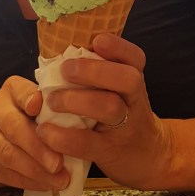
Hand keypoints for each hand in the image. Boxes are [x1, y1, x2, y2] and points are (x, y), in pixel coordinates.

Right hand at [0, 76, 69, 191]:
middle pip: (14, 126)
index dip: (30, 99)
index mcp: (11, 88)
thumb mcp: (46, 111)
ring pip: (7, 153)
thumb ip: (56, 113)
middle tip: (59, 164)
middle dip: (38, 148)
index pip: (21, 91)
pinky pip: (2, 173)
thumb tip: (80, 125)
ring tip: (58, 180)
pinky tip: (44, 185)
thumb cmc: (34, 123)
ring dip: (34, 170)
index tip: (40, 109)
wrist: (3, 143)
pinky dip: (26, 181)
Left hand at [36, 33, 174, 188]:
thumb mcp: (120, 90)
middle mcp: (134, 99)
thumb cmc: (122, 113)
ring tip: (52, 101)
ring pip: (109, 107)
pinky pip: (88, 143)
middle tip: (65, 70)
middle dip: (93, 70)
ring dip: (76, 100)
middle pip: (126, 79)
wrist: (148, 155)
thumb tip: (59, 54)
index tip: (96, 40)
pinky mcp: (111, 151)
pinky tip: (46, 131)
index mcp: (134, 79)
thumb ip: (99, 72)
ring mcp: (126, 126)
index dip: (117, 47)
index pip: (135, 58)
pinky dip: (63, 137)